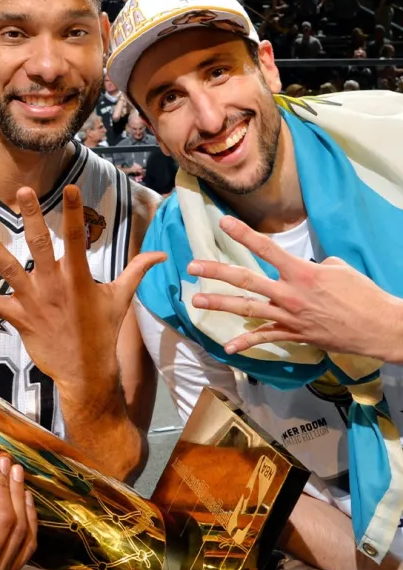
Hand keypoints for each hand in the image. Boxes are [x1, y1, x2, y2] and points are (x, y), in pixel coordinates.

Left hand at [0, 185, 165, 411]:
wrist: (87, 373)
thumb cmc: (103, 332)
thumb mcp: (122, 299)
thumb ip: (137, 271)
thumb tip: (162, 255)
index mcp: (79, 278)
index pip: (79, 239)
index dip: (75, 213)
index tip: (71, 188)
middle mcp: (55, 285)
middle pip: (41, 245)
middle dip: (32, 217)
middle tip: (21, 191)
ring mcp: (34, 302)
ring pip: (10, 271)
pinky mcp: (18, 318)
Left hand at [187, 215, 402, 360]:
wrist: (378, 327)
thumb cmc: (363, 294)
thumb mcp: (338, 269)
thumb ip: (313, 265)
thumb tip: (303, 267)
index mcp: (301, 272)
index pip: (266, 248)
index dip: (243, 234)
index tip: (222, 223)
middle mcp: (290, 294)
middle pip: (246, 280)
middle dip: (216, 272)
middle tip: (192, 267)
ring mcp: (290, 316)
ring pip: (247, 309)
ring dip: (219, 305)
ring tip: (196, 301)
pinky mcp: (294, 335)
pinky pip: (265, 338)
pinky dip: (245, 342)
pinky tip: (227, 347)